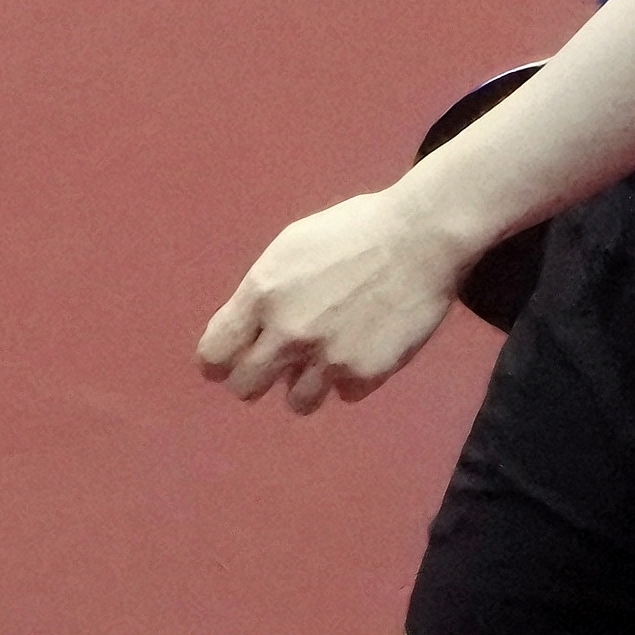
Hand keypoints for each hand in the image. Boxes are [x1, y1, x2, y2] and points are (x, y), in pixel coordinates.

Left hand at [196, 186, 469, 414]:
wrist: (420, 239)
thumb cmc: (354, 231)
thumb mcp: (292, 247)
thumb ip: (263, 292)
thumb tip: (246, 330)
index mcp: (262, 293)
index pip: (214, 353)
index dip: (219, 361)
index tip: (229, 361)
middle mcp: (287, 332)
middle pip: (245, 388)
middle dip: (257, 377)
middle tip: (276, 363)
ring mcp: (326, 358)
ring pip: (296, 402)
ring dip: (306, 384)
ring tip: (327, 356)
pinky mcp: (364, 375)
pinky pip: (344, 394)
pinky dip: (350, 377)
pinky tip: (364, 347)